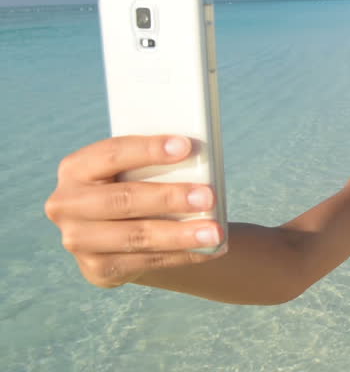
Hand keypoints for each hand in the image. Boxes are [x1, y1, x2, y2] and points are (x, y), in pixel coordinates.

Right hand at [45, 135, 226, 287]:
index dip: (149, 150)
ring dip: (180, 235)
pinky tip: (209, 249)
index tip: (186, 146)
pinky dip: (182, 255)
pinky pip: (146, 262)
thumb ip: (154, 165)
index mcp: (76, 168)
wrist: (119, 232)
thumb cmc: (136, 186)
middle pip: (124, 198)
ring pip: (136, 236)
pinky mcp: (97, 269)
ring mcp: (78, 240)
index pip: (112, 153)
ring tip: (215, 232)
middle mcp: (67, 204)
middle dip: (169, 197)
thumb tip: (201, 162)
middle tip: (208, 196)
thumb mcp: (134, 171)